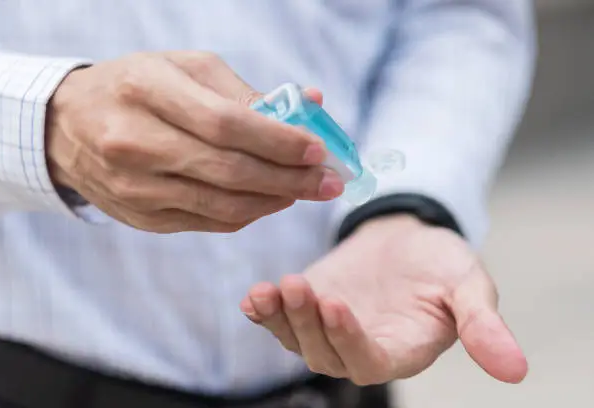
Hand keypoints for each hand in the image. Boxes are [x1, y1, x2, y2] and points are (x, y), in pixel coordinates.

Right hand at [46, 51, 342, 232]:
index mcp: (145, 91)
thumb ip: (245, 92)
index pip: (226, 124)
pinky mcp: (140, 217)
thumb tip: (310, 106)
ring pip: (222, 206)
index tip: (319, 151)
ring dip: (274, 201)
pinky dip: (247, 214)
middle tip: (329, 182)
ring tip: (306, 190)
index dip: (279, 142)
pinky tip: (270, 200)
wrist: (67, 126)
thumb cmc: (137, 87)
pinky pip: (207, 222)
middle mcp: (134, 143)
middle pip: (229, 171)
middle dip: (289, 179)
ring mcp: (134, 187)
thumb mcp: (184, 69)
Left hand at [240, 214, 527, 384]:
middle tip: (299, 286)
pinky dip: (266, 312)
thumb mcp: (467, 285)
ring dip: (283, 317)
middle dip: (308, 323)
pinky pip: (281, 320)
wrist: (404, 238)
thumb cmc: (439, 262)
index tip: (337, 304)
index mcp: (401, 350)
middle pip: (325, 355)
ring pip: (298, 340)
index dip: (350, 340)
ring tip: (273, 288)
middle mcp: (360, 348)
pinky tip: (255, 296)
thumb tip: (517, 371)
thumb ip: (482, 325)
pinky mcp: (307, 308)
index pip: (369, 362)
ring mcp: (329, 330)